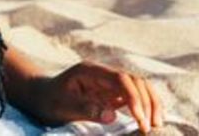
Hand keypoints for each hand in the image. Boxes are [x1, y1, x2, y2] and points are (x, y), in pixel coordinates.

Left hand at [26, 61, 162, 133]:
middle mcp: (103, 73)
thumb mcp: (63, 106)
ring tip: (156, 125)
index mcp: (90, 70)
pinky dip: (146, 107)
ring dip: (151, 103)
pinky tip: (152, 121)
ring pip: (140, 87)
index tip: (139, 118)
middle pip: (135, 80)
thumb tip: (112, 115)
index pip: (120, 78)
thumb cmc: (50, 100)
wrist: (42, 96)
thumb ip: (86, 109)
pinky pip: (136, 97)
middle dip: (147, 102)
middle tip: (150, 126)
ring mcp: (110, 82)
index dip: (133, 97)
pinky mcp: (113, 93)